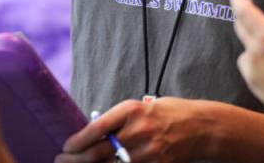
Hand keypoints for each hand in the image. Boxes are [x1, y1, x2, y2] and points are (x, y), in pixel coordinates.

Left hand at [58, 97, 208, 162]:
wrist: (201, 127)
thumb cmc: (170, 114)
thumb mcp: (144, 107)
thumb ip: (120, 121)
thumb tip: (93, 134)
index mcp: (132, 110)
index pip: (96, 128)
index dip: (77, 141)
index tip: (66, 147)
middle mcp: (137, 131)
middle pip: (97, 152)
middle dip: (74, 160)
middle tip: (61, 161)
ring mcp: (147, 152)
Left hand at [229, 0, 263, 115]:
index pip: (245, 11)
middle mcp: (254, 50)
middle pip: (241, 26)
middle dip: (243, 15)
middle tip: (249, 7)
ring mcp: (251, 68)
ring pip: (246, 46)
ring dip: (253, 39)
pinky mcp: (252, 82)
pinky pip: (249, 63)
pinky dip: (255, 58)